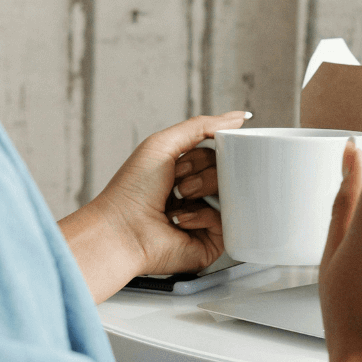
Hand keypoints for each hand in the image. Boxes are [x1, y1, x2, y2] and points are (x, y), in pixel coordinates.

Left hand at [58, 111, 248, 302]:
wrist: (121, 229)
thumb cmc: (133, 190)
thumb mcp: (162, 144)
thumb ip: (201, 127)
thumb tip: (239, 118)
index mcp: (184, 175)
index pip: (215, 156)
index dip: (202, 156)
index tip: (181, 162)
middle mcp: (196, 197)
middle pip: (224, 172)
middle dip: (200, 173)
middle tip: (177, 182)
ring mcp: (205, 220)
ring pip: (229, 194)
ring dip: (201, 190)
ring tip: (178, 199)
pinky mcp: (212, 243)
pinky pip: (226, 220)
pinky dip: (203, 215)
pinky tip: (180, 220)